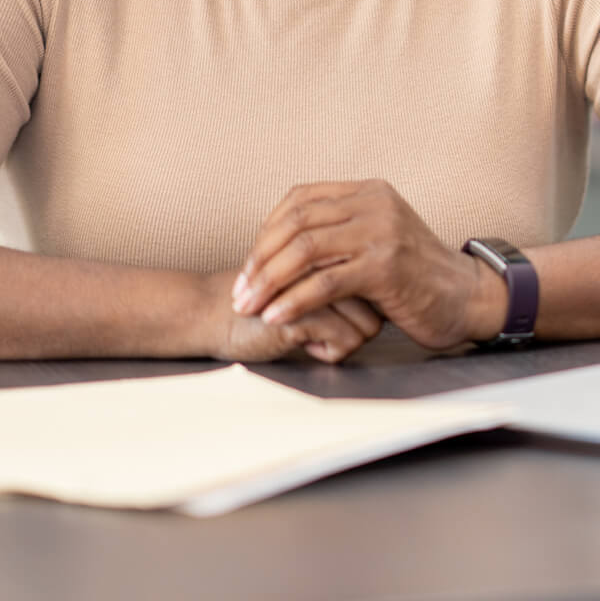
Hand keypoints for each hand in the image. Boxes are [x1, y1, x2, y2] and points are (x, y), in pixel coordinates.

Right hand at [193, 269, 383, 363]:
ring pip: (368, 326)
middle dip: (358, 328)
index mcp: (334, 248)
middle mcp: (331, 261)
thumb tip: (389, 300)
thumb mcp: (307, 285)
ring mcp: (318, 284)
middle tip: (320, 329)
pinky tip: (301, 343)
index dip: (364, 310)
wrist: (211, 313)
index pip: (380, 286)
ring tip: (308, 335)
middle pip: (379, 307)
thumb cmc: (264, 303)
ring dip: (344, 341)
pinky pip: (346, 341)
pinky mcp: (304, 312)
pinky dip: (329, 352)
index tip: (335, 316)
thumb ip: (342, 282)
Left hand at [232, 180, 506, 350]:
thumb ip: (341, 233)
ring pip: (304, 250)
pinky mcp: (385, 266)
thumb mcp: (378, 239)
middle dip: (259, 259)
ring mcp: (381, 232)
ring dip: (269, 281)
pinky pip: (325, 282)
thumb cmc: (417, 277)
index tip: (250, 265)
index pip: (299, 200)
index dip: (266, 232)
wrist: (467, 297)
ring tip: (248, 306)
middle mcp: (373, 203)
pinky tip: (276, 317)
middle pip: (295, 223)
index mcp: (368, 192)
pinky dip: (294, 301)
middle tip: (239, 291)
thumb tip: (285, 245)